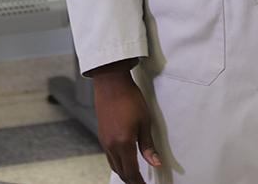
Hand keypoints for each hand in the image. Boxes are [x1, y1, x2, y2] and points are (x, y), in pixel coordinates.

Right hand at [88, 60, 161, 183]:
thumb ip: (148, 146)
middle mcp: (111, 145)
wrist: (111, 84)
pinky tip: (124, 161)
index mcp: (123, 144)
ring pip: (114, 165)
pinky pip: (109, 156)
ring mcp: (104, 141)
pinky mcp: (101, 135)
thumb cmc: (129, 99)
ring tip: (134, 176)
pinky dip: (117, 163)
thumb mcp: (145, 123)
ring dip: (124, 173)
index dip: (139, 183)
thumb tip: (156, 163)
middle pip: (121, 172)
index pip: (131, 172)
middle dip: (132, 181)